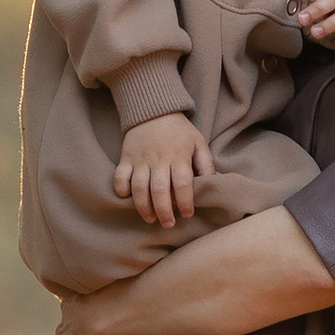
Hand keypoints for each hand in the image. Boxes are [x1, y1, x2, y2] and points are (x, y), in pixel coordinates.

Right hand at [114, 111, 213, 229]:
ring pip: (139, 188)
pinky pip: (120, 177)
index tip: (188, 214)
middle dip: (164, 211)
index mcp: (179, 156)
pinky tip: (127, 198)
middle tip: (168, 224)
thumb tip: (214, 183)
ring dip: (143, 207)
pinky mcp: (126, 158)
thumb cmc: (179, 131)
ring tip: (150, 219)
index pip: (182, 184)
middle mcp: (159, 159)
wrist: (154, 110)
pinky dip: (121, 190)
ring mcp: (140, 159)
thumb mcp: (198, 143)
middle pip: (160, 190)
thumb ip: (206, 164)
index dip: (185, 202)